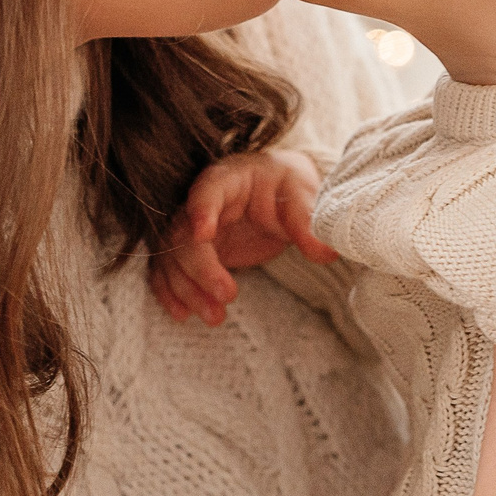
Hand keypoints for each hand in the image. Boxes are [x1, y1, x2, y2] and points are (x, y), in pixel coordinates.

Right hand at [149, 149, 335, 324]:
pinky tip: (184, 315)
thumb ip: (309, 223)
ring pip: (172, 257)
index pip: (208, 187)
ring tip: (215, 317)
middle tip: (227, 296)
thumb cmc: (289, 188)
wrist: (282, 196)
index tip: (203, 234)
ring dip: (186, 289)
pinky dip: (171, 293)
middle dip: (200, 268)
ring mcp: (191, 229)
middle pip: (183, 232)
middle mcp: (201, 202)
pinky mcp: (192, 252)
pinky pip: (168, 271)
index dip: (201, 209)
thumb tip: (327, 251)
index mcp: (230, 178)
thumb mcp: (303, 197)